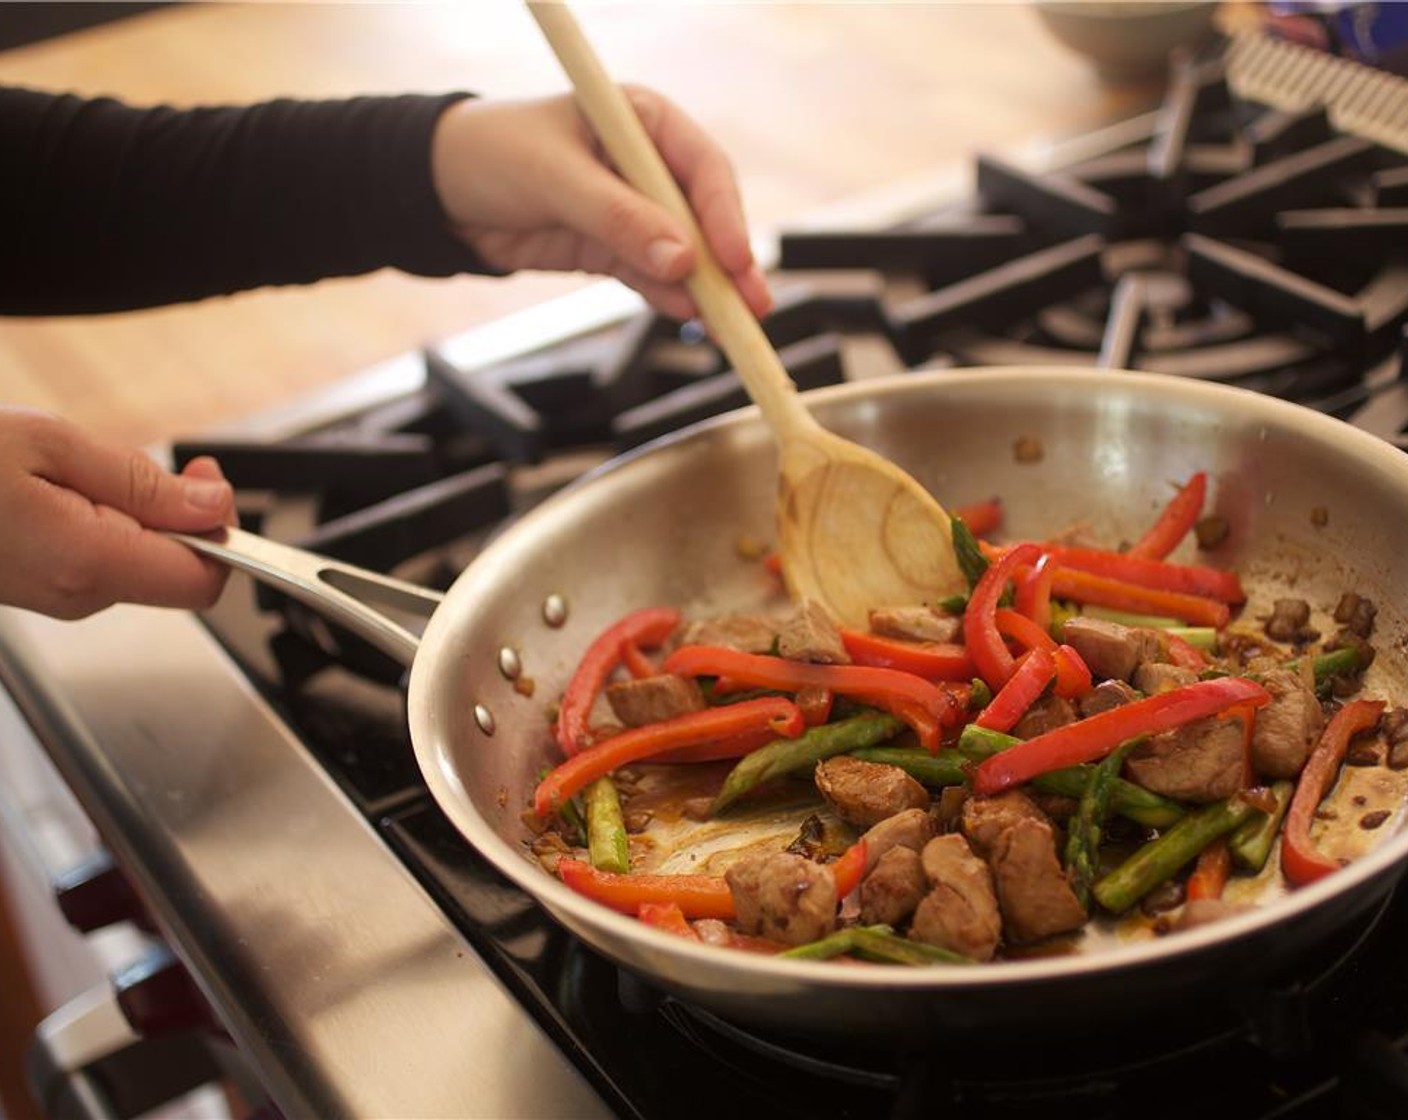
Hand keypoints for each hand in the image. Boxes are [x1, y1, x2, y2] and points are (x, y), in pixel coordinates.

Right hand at [0, 407, 235, 618]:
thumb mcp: (51, 445)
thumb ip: (141, 480)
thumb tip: (212, 504)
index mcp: (91, 562)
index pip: (203, 577)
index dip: (221, 530)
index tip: (206, 479)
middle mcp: (78, 594)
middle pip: (177, 568)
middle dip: (175, 511)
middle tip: (130, 460)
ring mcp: (61, 598)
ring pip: (143, 561)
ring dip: (136, 512)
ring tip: (80, 473)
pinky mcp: (47, 589)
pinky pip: (107, 560)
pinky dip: (105, 523)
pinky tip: (65, 492)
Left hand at [431, 88, 772, 322]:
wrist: (438, 192)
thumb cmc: (490, 154)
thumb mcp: (555, 179)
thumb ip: (618, 218)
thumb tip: (680, 259)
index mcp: (643, 121)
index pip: (702, 169)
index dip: (724, 216)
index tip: (733, 260)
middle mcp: (647, 165)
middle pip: (704, 218)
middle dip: (728, 263)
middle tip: (752, 305)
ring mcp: (634, 211)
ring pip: (684, 255)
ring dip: (707, 290)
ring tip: (732, 326)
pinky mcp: (614, 249)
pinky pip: (653, 277)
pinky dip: (671, 298)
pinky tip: (689, 316)